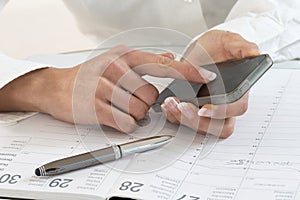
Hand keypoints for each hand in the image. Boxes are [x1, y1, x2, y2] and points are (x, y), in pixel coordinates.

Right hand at [0, 45, 215, 131]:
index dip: (187, 70)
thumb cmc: (89, 75)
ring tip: (114, 105)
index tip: (206, 76)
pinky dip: (122, 124)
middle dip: (143, 103)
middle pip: (152, 96)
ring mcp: (104, 88)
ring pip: (140, 112)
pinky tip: (109, 114)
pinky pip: (126, 123)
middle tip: (125, 98)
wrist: (56, 86)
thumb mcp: (116, 60)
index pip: (163, 63)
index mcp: (124, 56)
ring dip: (132, 114)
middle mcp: (115, 69)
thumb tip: (170, 57)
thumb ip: (144, 60)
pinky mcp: (96, 109)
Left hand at [161, 30, 259, 137]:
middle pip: (219, 127)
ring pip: (201, 127)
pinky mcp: (193, 110)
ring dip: (184, 119)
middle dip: (199, 121)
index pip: (236, 108)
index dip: (221, 111)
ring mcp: (208, 110)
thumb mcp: (229, 42)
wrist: (203, 50)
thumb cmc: (219, 48)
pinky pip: (185, 122)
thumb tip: (253, 52)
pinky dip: (174, 117)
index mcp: (238, 91)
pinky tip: (167, 105)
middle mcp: (225, 105)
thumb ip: (241, 47)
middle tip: (183, 107)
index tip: (204, 108)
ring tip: (170, 103)